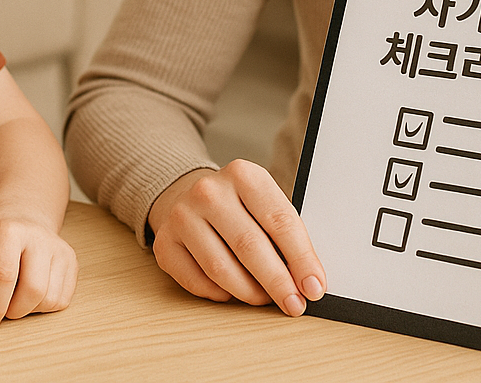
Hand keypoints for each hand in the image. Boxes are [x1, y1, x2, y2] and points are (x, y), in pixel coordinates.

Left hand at [0, 206, 76, 329]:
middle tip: (1, 308)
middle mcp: (39, 237)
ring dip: (29, 310)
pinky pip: (62, 300)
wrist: (20, 217)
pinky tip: (30, 293)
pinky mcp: (72, 261)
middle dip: (13, 311)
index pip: (4, 276)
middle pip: (33, 290)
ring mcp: (60, 248)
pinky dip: (43, 307)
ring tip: (15, 298)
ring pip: (50, 299)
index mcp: (8, 231)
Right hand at [147, 160, 325, 315]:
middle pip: (250, 246)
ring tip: (265, 298)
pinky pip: (197, 281)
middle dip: (278, 282)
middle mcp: (209, 191)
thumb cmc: (237, 206)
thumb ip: (284, 235)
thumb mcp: (264, 203)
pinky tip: (232, 292)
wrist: (188, 196)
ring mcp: (182, 216)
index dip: (301, 259)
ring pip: (221, 269)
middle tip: (294, 304)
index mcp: (243, 175)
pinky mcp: (165, 242)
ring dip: (250, 292)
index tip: (314, 286)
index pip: (280, 221)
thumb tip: (308, 280)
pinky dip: (220, 294)